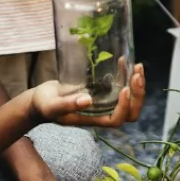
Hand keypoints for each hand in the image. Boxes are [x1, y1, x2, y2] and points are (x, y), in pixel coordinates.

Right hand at [30, 62, 145, 127]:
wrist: (41, 98)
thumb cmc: (44, 105)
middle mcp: (103, 112)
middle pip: (130, 111)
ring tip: (138, 66)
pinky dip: (127, 75)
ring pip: (130, 99)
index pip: (116, 119)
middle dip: (138, 94)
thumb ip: (67, 104)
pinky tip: (124, 61)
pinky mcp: (102, 90)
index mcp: (93, 119)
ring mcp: (104, 101)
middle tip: (137, 75)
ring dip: (137, 84)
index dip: (124, 107)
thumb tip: (88, 100)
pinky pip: (121, 85)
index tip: (123, 89)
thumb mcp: (52, 105)